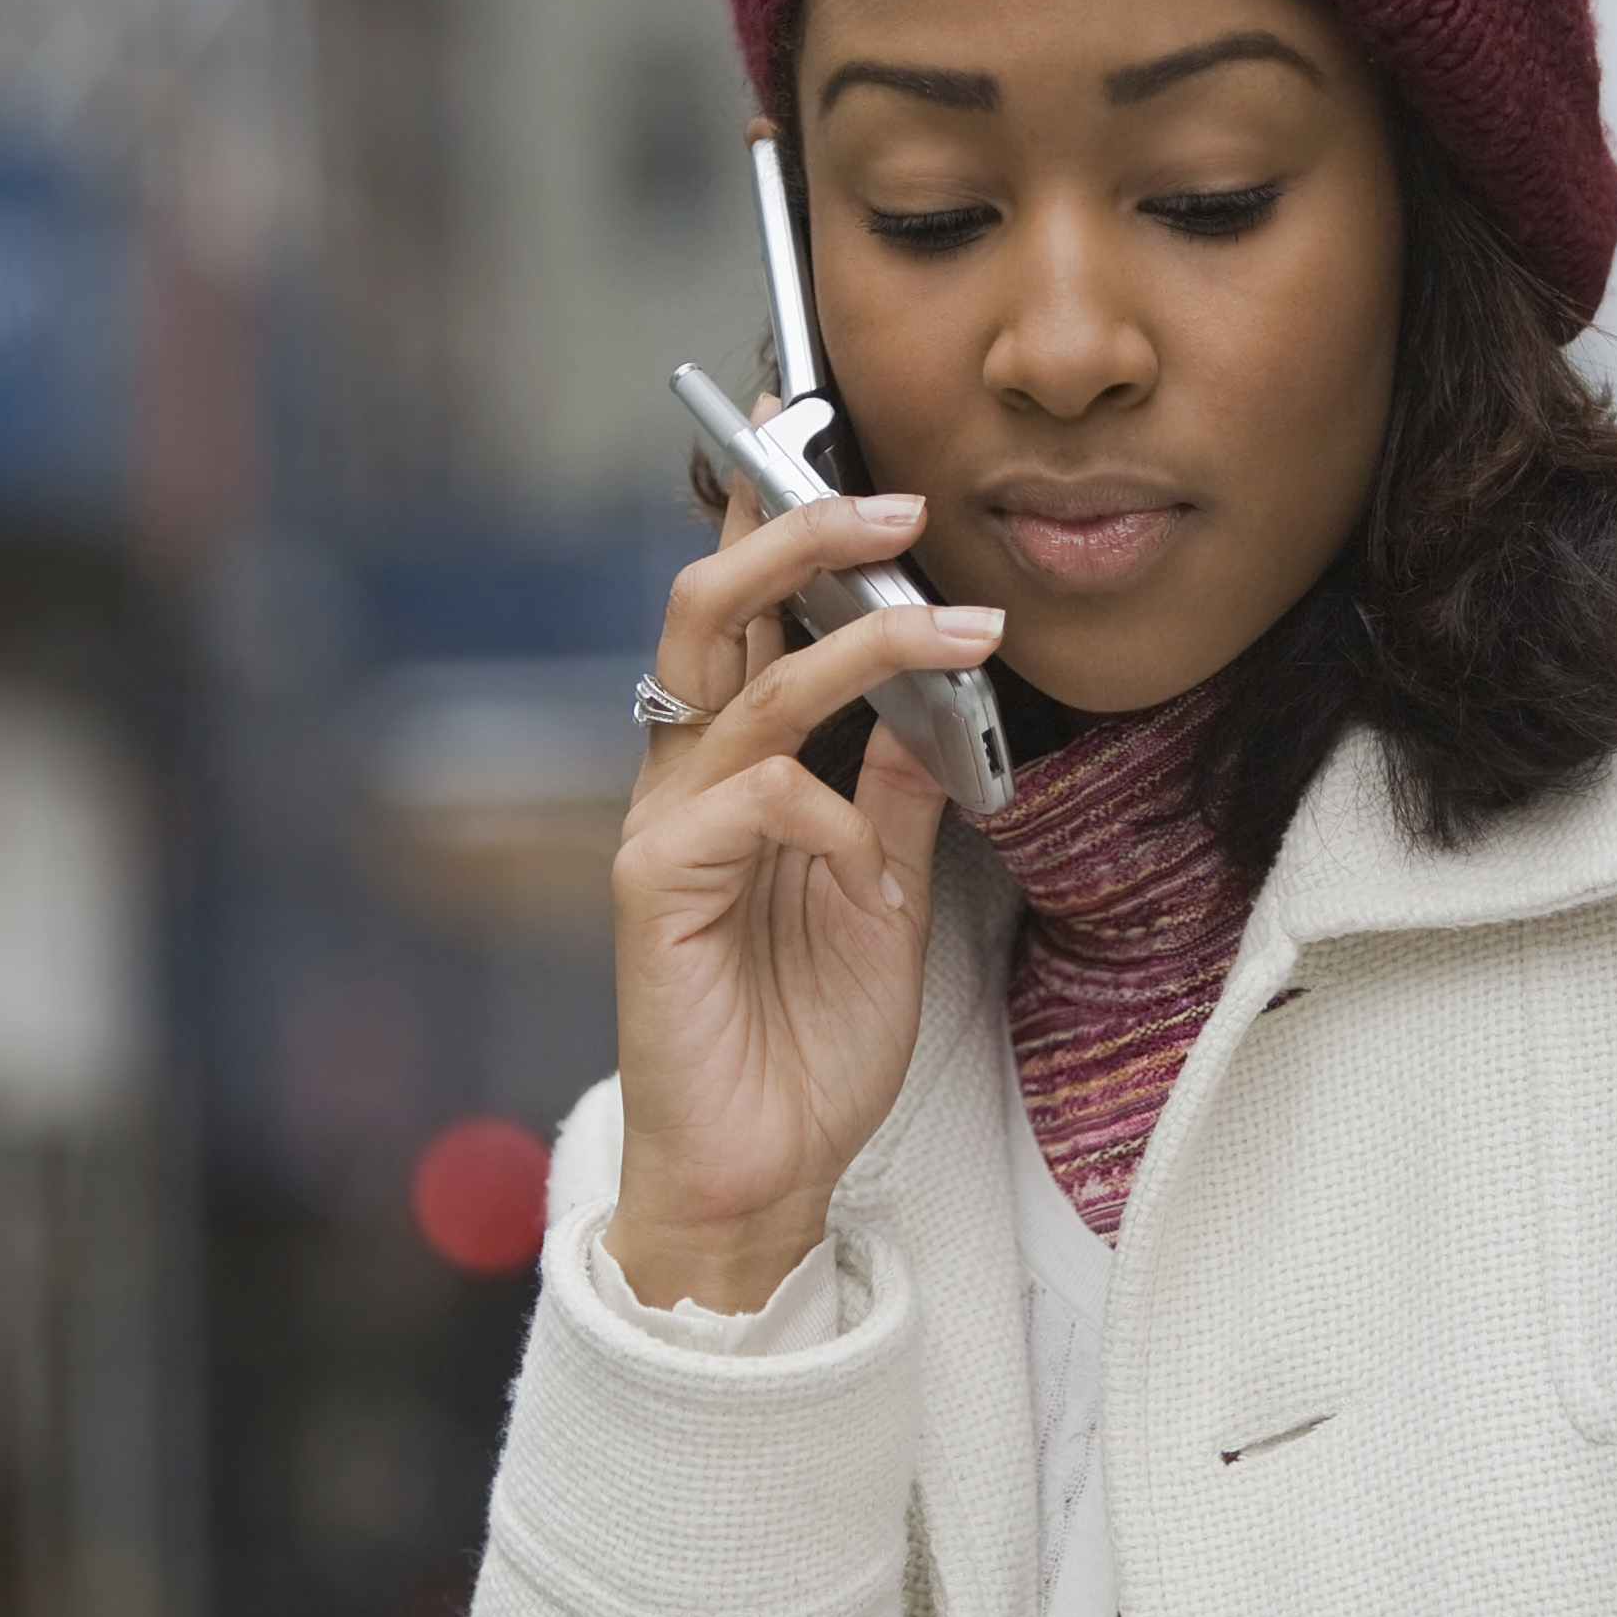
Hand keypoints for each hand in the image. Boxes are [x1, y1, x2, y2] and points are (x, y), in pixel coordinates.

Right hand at [607, 466, 1002, 1311]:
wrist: (758, 1176)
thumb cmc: (807, 1045)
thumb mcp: (885, 896)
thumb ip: (897, 793)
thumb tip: (945, 694)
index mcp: (733, 766)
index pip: (748, 612)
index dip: (779, 520)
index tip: (837, 440)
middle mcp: (685, 778)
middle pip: (713, 605)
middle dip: (798, 530)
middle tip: (896, 498)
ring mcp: (665, 830)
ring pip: (746, 681)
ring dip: (861, 641)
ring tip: (959, 625)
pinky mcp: (657, 891)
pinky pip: (749, 799)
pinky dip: (827, 810)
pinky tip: (871, 863)